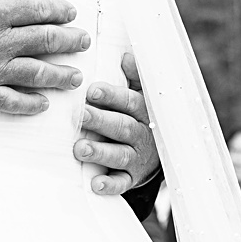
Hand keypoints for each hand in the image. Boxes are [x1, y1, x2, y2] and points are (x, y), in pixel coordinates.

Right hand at [0, 0, 89, 114]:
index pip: (39, 10)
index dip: (60, 11)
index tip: (71, 13)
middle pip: (45, 41)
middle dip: (70, 41)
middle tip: (83, 41)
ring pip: (35, 73)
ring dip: (60, 74)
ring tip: (76, 76)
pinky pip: (9, 101)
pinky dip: (29, 104)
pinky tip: (43, 103)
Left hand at [76, 48, 159, 194]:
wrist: (161, 152)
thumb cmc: (141, 116)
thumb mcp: (143, 94)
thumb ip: (134, 77)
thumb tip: (127, 56)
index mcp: (145, 111)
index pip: (130, 101)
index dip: (112, 95)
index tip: (91, 90)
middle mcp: (142, 134)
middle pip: (122, 127)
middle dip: (101, 121)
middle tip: (81, 115)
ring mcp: (137, 158)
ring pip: (120, 155)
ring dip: (100, 152)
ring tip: (79, 149)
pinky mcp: (132, 178)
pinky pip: (122, 183)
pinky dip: (110, 185)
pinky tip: (95, 184)